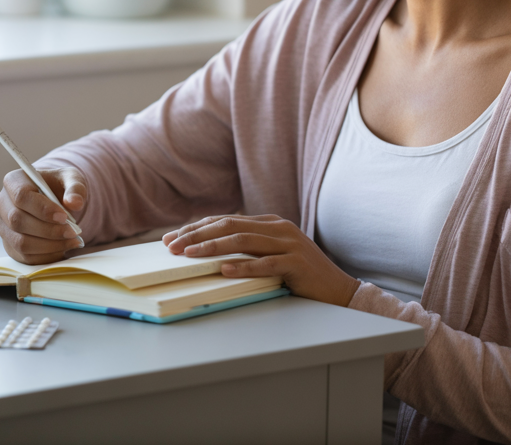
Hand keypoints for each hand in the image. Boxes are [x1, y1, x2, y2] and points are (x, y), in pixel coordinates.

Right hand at [0, 167, 86, 263]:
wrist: (54, 201)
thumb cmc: (59, 186)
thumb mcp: (71, 179)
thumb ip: (75, 188)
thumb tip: (75, 202)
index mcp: (14, 181)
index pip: (21, 196)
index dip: (42, 209)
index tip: (63, 216)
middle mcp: (3, 203)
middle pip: (18, 221)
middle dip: (48, 230)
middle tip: (72, 231)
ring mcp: (4, 226)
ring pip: (21, 242)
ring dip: (49, 245)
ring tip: (72, 240)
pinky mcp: (10, 245)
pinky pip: (26, 257)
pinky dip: (47, 255)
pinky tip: (63, 247)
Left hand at [163, 214, 359, 306]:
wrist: (338, 290)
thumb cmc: (300, 276)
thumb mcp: (271, 256)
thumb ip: (248, 249)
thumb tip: (207, 253)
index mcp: (270, 223)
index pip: (225, 220)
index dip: (197, 227)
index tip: (172, 238)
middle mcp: (278, 228)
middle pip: (230, 225)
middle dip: (197, 235)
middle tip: (173, 245)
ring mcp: (289, 243)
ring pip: (244, 240)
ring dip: (213, 247)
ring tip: (190, 254)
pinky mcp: (297, 262)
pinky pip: (266, 263)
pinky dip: (244, 266)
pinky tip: (225, 269)